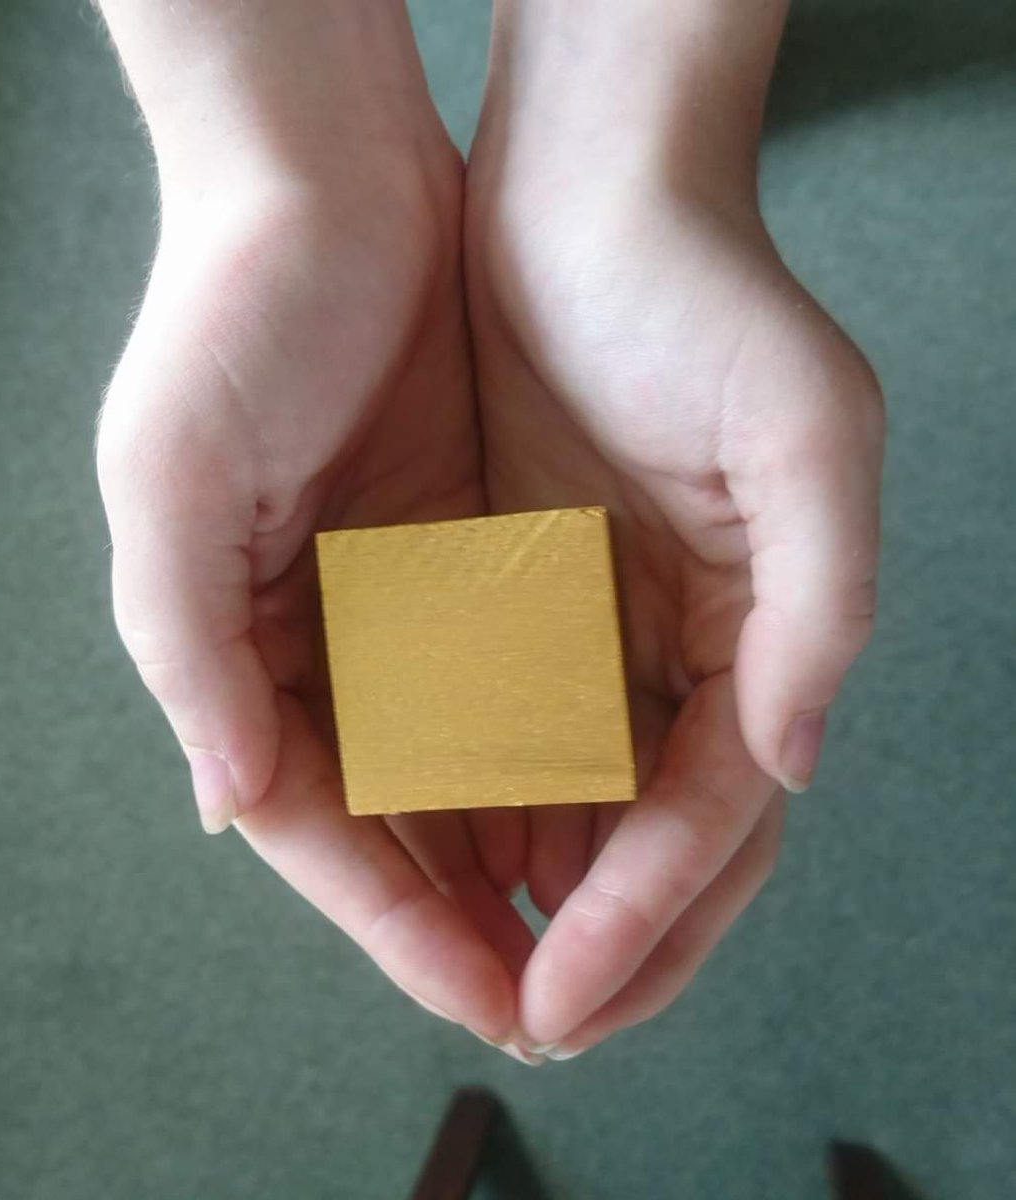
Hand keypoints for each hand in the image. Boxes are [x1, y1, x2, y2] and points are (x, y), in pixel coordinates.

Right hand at [96, 4, 536, 1047]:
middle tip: (550, 1001)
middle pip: (395, 815)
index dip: (396, 920)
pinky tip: (601, 802)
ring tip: (587, 931)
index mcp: (236, 644)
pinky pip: (515, 675)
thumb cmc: (232, 316)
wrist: (328, 180)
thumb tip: (226, 803)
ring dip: (514, 850)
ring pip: (461, 762)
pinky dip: (551, 746)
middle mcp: (318, 637)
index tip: (485, 1000)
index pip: (318, 820)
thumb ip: (188, 646)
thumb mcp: (170, 478)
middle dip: (463, 914)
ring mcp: (399, 599)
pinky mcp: (468, 549)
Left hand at [464, 7, 883, 1054]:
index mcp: (759, 631)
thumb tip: (791, 767)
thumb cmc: (702, 298)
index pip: (709, 815)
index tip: (565, 994)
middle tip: (532, 1024)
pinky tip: (448, 856)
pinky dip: (486, 801)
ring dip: (539, 894)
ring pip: (580, 801)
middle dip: (603, 943)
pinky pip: (509, 724)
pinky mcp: (527, 589)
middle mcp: (687, 646)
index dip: (647, 916)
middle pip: (655, 838)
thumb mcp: (806, 436)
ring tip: (482, 972)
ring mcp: (606, 625)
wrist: (587, 199)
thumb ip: (820, 610)